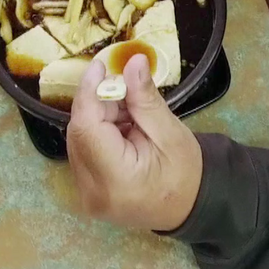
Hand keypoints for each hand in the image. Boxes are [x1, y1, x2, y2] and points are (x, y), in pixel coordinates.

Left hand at [66, 55, 201, 231]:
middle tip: (128, 93)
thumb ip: (145, 99)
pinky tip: (123, 131)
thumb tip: (133, 61)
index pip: (86, 128)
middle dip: (99, 104)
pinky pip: (83, 151)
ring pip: (78, 139)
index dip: (89, 92)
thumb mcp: (170, 133)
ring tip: (131, 117)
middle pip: (79, 132)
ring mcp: (86, 195)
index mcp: (116, 180)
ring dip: (99, 118)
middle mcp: (91, 192)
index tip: (101, 66)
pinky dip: (99, 133)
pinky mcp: (86, 192)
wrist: (191, 208)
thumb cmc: (186, 173)